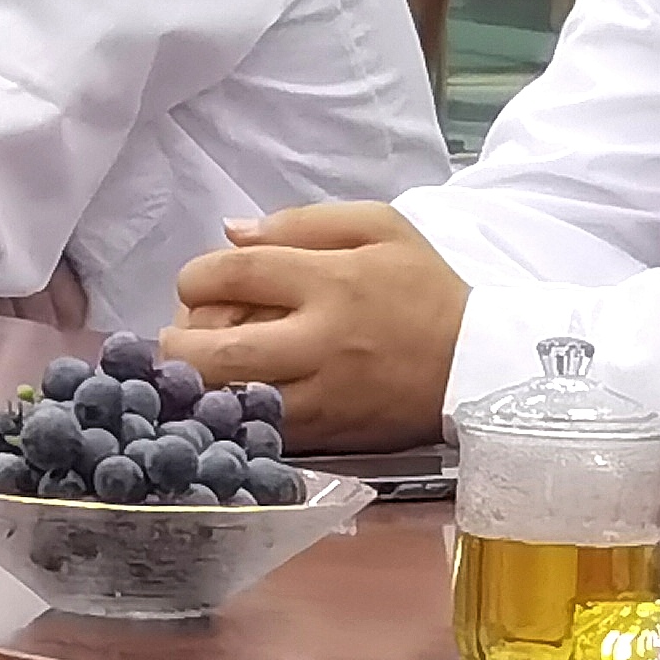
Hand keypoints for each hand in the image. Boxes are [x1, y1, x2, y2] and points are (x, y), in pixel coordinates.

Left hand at [163, 201, 467, 448]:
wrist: (481, 366)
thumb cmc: (424, 288)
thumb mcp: (379, 227)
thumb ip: (300, 222)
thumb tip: (232, 232)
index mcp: (331, 282)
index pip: (235, 275)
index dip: (196, 276)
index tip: (194, 282)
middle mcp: (320, 343)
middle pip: (217, 349)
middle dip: (178, 339)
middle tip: (179, 331)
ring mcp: (322, 397)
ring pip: (232, 400)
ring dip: (197, 384)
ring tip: (196, 366)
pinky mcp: (329, 436)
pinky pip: (260, 430)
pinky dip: (232, 413)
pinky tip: (228, 395)